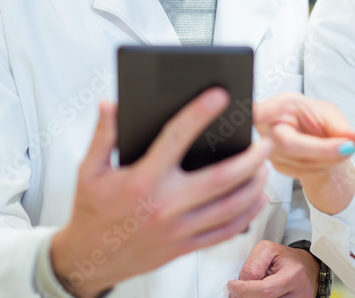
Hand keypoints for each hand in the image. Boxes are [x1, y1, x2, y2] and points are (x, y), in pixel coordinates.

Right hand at [51, 89, 271, 297]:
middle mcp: (164, 205)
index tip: (219, 96)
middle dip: (249, 158)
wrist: (89, 260)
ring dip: (254, 185)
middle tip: (264, 141)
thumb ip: (103, 135)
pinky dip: (247, 214)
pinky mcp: (185, 246)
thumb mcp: (89, 170)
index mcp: (142, 180)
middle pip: (220, 178)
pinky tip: (257, 199)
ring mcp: (178, 229)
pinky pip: (224, 231)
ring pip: (229, 206)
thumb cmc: (92, 212)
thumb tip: (111, 105)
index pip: (175, 138)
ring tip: (265, 166)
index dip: (199, 114)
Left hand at [227, 240, 319, 297]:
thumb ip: (253, 266)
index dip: (244, 290)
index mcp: (294, 275)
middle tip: (235, 292)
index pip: (265, 291)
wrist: (307, 268)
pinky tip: (255, 295)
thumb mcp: (268, 250)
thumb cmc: (287, 259)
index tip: (232, 286)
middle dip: (245, 296)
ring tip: (248, 291)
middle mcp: (299, 293)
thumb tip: (241, 284)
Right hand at [254, 92, 354, 213]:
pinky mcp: (278, 167)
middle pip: (291, 146)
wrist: (309, 134)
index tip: (260, 114)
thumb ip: (341, 125)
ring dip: (329, 159)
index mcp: (276, 107)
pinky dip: (324, 166)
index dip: (261, 114)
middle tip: (349, 146)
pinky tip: (329, 156)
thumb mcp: (328, 113)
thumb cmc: (311, 117)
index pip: (262, 113)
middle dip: (324, 150)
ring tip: (343, 147)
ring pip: (300, 163)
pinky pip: (305, 172)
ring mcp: (269, 151)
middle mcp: (267, 130)